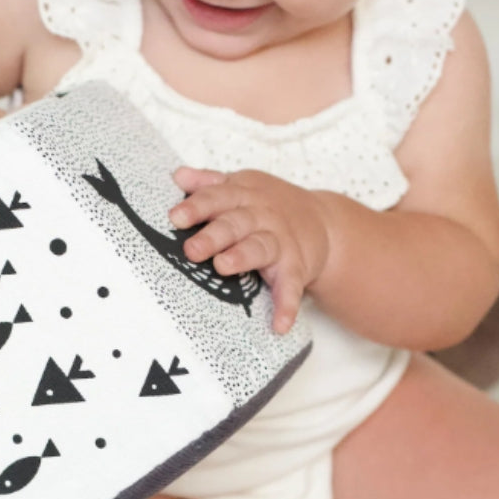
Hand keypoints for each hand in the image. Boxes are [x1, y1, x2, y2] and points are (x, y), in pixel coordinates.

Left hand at [169, 167, 329, 333]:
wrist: (323, 221)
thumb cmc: (268, 206)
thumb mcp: (242, 186)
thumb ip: (210, 183)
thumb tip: (178, 174)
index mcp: (243, 195)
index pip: (216, 197)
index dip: (197, 207)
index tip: (175, 217)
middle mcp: (261, 216)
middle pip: (235, 223)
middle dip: (214, 235)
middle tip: (192, 249)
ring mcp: (280, 241)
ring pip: (260, 247)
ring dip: (243, 256)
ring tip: (224, 267)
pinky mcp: (297, 266)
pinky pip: (291, 285)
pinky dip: (287, 304)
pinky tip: (279, 324)